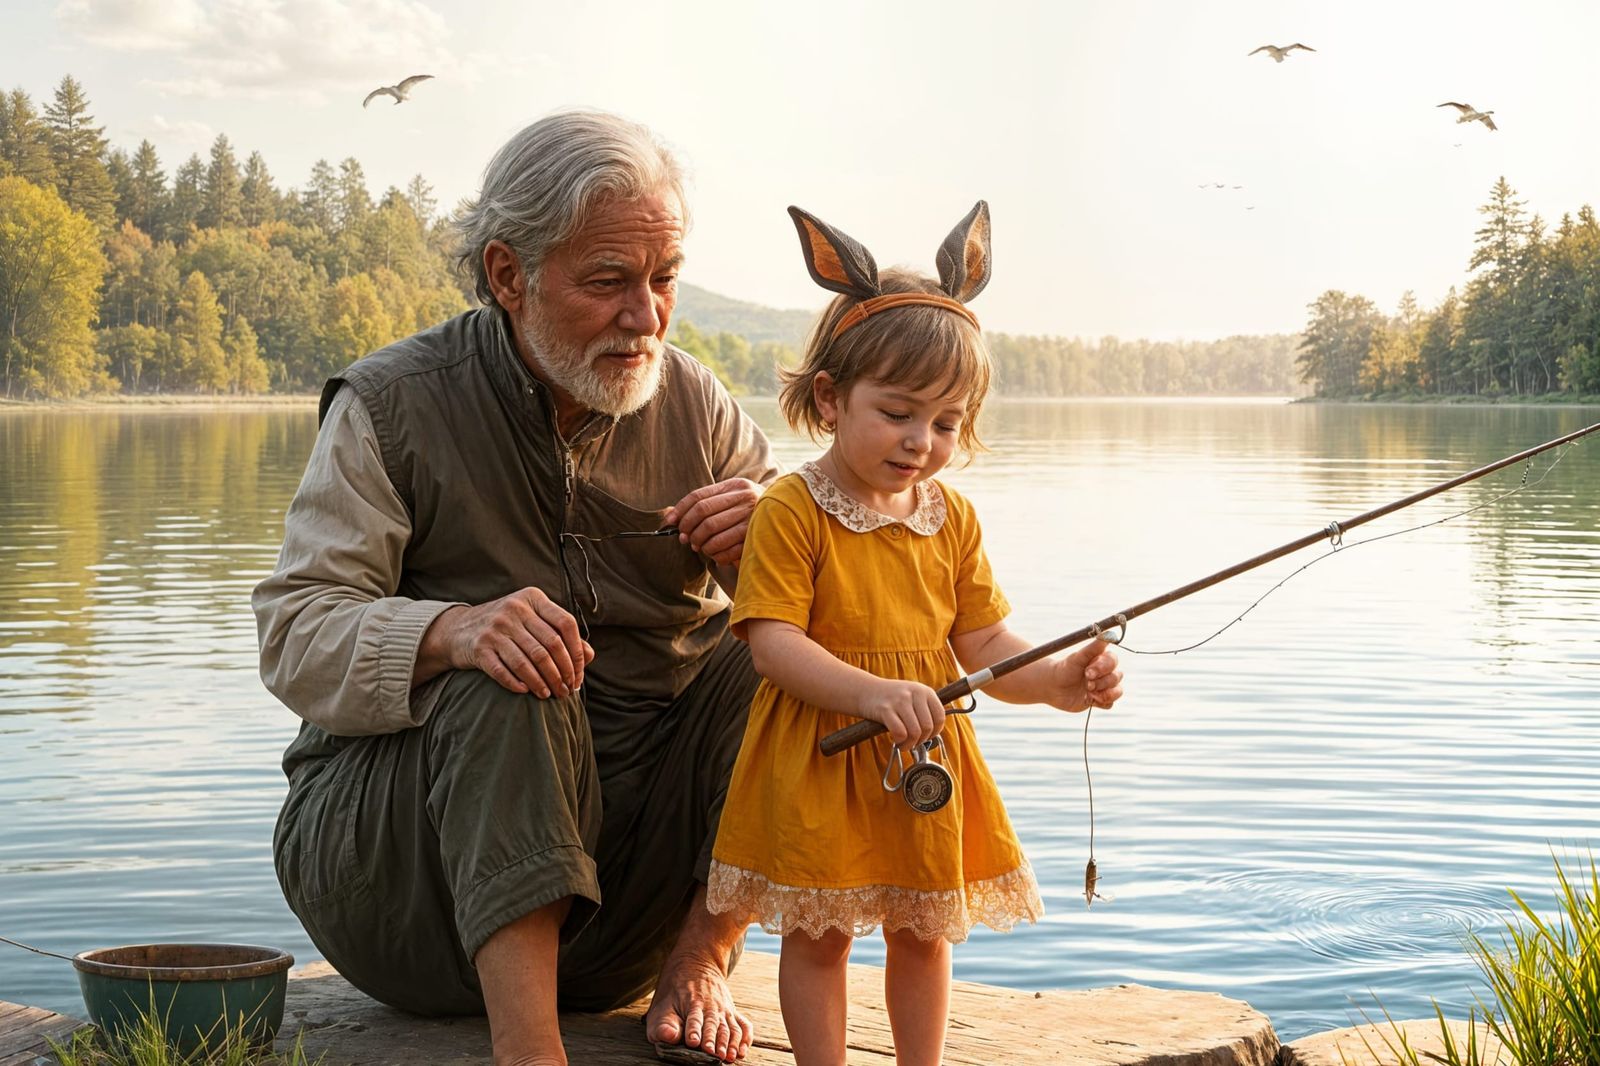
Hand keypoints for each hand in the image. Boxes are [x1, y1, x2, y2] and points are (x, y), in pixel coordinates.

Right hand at [434, 588, 594, 697]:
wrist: (457, 629)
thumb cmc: (506, 627)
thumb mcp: (532, 621)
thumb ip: (561, 634)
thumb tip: (590, 655)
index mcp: (532, 598)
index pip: (566, 624)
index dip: (577, 652)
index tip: (578, 674)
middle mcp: (514, 609)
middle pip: (550, 646)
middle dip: (563, 673)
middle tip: (567, 691)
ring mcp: (495, 628)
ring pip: (529, 661)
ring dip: (543, 682)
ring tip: (550, 695)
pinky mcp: (479, 647)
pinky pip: (504, 671)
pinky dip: (518, 683)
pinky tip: (527, 691)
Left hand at [664, 478, 762, 565]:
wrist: (786, 521)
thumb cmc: (748, 514)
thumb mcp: (729, 502)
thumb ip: (703, 505)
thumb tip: (669, 515)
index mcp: (735, 485)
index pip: (699, 496)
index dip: (680, 510)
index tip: (669, 522)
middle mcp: (745, 497)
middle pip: (703, 512)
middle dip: (689, 528)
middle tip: (685, 539)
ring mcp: (752, 516)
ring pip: (712, 531)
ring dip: (701, 543)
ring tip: (700, 547)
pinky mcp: (756, 536)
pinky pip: (726, 548)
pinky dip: (715, 555)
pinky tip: (715, 555)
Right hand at [857, 677, 945, 746]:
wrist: (865, 690)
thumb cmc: (892, 699)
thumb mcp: (913, 697)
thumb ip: (925, 711)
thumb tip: (933, 734)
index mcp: (925, 691)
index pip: (940, 717)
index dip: (935, 732)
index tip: (926, 736)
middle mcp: (914, 693)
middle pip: (927, 727)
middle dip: (921, 740)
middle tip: (913, 742)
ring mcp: (900, 700)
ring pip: (915, 732)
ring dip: (909, 744)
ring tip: (904, 744)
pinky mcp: (885, 709)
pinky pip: (900, 733)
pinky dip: (899, 741)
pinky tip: (895, 740)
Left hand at [1048, 638, 1123, 712]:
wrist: (1053, 687)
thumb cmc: (1065, 669)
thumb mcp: (1077, 657)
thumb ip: (1093, 648)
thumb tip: (1107, 634)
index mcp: (1101, 660)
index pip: (1113, 661)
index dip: (1104, 667)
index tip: (1088, 672)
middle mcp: (1105, 673)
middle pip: (1117, 677)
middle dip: (1101, 681)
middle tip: (1087, 683)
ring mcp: (1103, 687)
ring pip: (1117, 691)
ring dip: (1104, 693)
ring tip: (1088, 692)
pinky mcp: (1099, 700)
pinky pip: (1110, 704)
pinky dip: (1101, 702)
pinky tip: (1088, 700)